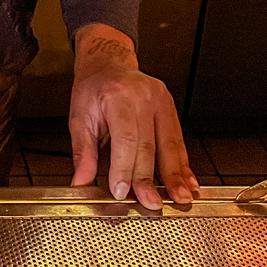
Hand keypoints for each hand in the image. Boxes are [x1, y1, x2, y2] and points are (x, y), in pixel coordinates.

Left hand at [68, 24, 198, 210]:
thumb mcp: (79, 115)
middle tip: (150, 203)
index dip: (124, 168)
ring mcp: (161, 100)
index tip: (121, 191)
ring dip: (175, 176)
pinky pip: (178, 140)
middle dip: (149, 179)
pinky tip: (187, 181)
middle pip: (149, 145)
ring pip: (169, 144)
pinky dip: (183, 164)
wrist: (108, 63)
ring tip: (178, 198)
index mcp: (117, 96)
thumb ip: (82, 151)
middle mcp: (143, 96)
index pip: (125, 138)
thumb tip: (80, 181)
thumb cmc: (93, 88)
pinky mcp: (171, 107)